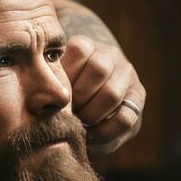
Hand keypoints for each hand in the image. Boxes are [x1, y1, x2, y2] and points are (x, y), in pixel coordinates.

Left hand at [60, 35, 145, 155]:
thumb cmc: (62, 87)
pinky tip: (91, 135)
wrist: (90, 93)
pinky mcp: (137, 100)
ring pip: (112, 94)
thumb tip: (43, 97)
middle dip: (78, 97)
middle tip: (65, 112)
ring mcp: (127, 76)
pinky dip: (104, 131)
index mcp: (87, 45)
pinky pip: (125, 118)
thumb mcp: (56, 77)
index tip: (55, 92)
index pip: (79, 50)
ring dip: (90, 115)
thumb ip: (52, 81)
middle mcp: (111, 56)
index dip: (66, 74)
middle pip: (98, 70)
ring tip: (77, 123)